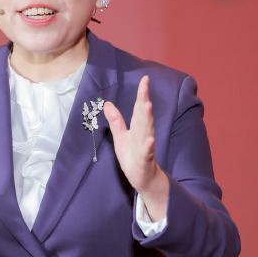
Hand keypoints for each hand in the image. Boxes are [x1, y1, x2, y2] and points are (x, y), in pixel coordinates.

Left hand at [103, 75, 169, 219]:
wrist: (143, 177)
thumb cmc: (132, 156)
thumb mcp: (120, 137)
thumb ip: (116, 121)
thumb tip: (107, 104)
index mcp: (138, 127)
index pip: (139, 107)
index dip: (142, 93)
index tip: (145, 79)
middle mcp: (144, 133)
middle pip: (144, 115)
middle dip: (145, 100)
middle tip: (145, 86)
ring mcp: (146, 146)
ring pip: (147, 130)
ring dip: (148, 118)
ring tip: (148, 105)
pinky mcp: (145, 159)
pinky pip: (147, 152)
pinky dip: (149, 146)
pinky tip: (150, 140)